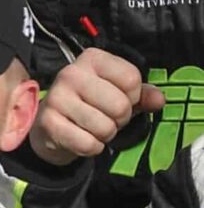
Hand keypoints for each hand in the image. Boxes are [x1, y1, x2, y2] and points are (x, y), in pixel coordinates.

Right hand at [28, 47, 164, 164]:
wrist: (50, 125)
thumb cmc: (88, 104)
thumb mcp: (117, 92)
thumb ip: (142, 94)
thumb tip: (159, 101)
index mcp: (91, 59)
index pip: (131, 79)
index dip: (133, 97)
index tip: (118, 99)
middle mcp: (70, 74)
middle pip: (120, 105)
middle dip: (120, 119)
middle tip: (106, 118)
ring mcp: (56, 98)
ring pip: (105, 127)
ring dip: (105, 135)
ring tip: (92, 128)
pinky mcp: (48, 123)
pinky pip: (88, 144)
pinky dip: (91, 148)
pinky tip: (81, 139)